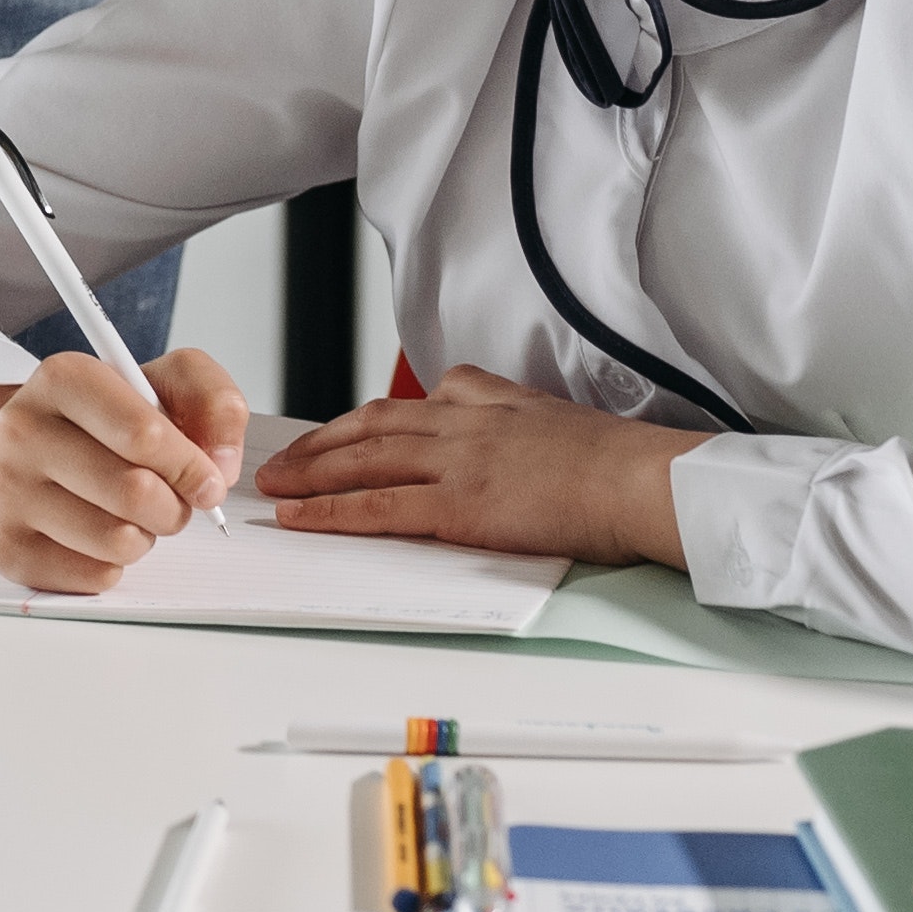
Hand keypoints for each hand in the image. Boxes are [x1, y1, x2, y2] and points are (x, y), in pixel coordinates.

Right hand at [0, 344, 248, 590]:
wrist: (33, 452)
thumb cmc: (110, 421)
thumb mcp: (167, 385)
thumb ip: (214, 402)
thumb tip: (219, 468)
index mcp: (62, 378)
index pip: (144, 434)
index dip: (190, 465)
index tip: (206, 479)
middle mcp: (21, 429)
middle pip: (135, 492)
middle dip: (174, 505)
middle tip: (170, 498)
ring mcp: (5, 491)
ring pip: (118, 541)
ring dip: (145, 535)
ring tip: (129, 513)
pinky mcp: (5, 547)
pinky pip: (95, 576)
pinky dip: (114, 564)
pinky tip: (98, 536)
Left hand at [259, 366, 696, 567]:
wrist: (639, 480)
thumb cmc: (609, 457)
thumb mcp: (545, 407)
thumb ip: (498, 399)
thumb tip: (464, 394)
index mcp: (480, 401)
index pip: (399, 408)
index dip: (353, 425)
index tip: (325, 436)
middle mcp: (457, 423)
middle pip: (366, 430)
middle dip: (315, 447)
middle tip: (278, 463)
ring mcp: (454, 463)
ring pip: (360, 463)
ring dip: (308, 475)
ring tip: (272, 488)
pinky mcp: (457, 505)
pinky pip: (376, 508)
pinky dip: (330, 511)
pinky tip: (300, 517)